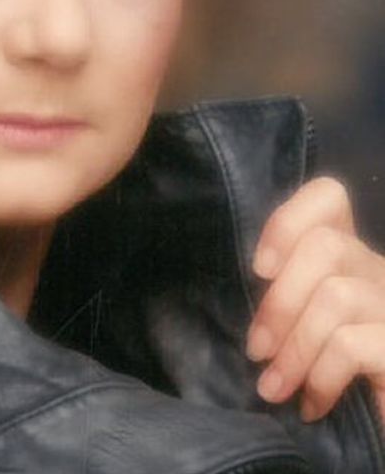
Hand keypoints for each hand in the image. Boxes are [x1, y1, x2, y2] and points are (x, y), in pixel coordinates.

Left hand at [246, 176, 384, 422]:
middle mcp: (379, 272)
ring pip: (336, 296)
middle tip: (256, 350)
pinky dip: (320, 377)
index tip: (260, 270)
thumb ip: (285, 301)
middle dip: (280, 302)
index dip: (287, 221)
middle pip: (326, 246)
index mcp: (351, 258)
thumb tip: (233, 309)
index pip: (328, 197)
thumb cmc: (339, 375)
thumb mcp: (304, 327)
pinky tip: (311, 405)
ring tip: (273, 388)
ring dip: (294, 349)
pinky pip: (351, 345)